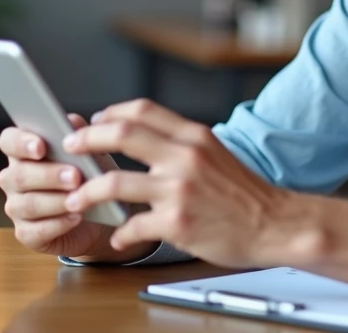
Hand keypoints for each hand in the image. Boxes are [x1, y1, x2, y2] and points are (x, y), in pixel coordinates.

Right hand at [0, 113, 153, 262]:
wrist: (102, 212)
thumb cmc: (91, 175)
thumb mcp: (91, 151)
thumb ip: (80, 134)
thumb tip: (72, 122)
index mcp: (23, 151)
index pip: (8, 141)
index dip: (20, 143)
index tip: (40, 147)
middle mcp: (13, 178)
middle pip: (18, 175)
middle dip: (48, 175)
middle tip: (75, 176)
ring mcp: (17, 207)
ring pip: (27, 204)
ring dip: (55, 201)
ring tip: (78, 198)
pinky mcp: (26, 234)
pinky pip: (34, 231)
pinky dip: (57, 224)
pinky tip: (75, 217)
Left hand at [62, 99, 309, 268]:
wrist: (276, 223)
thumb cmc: (246, 193)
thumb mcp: (216, 153)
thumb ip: (181, 145)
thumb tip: (143, 140)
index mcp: (194, 135)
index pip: (143, 110)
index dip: (111, 114)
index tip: (94, 123)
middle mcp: (185, 156)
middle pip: (121, 134)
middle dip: (87, 140)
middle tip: (71, 148)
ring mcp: (179, 190)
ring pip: (115, 182)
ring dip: (87, 192)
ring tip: (75, 200)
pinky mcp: (177, 223)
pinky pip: (133, 225)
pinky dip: (120, 233)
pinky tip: (119, 237)